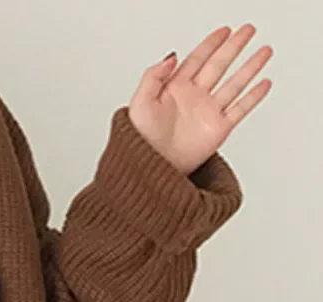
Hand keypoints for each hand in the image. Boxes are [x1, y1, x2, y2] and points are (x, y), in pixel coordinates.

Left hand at [129, 24, 272, 174]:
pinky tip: (263, 83)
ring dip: (250, 67)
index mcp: (174, 90)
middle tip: (247, 31)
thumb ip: (153, 76)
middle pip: (219, 65)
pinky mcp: (218, 130)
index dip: (210, 44)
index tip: (224, 31)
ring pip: (234, 84)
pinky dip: (253, 97)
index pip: (197, 59)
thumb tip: (173, 56)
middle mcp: (193, 99)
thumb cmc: (139, 142)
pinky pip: (240, 109)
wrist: (150, 169)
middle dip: (234, 47)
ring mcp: (207, 113)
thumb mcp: (139, 103)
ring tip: (264, 51)